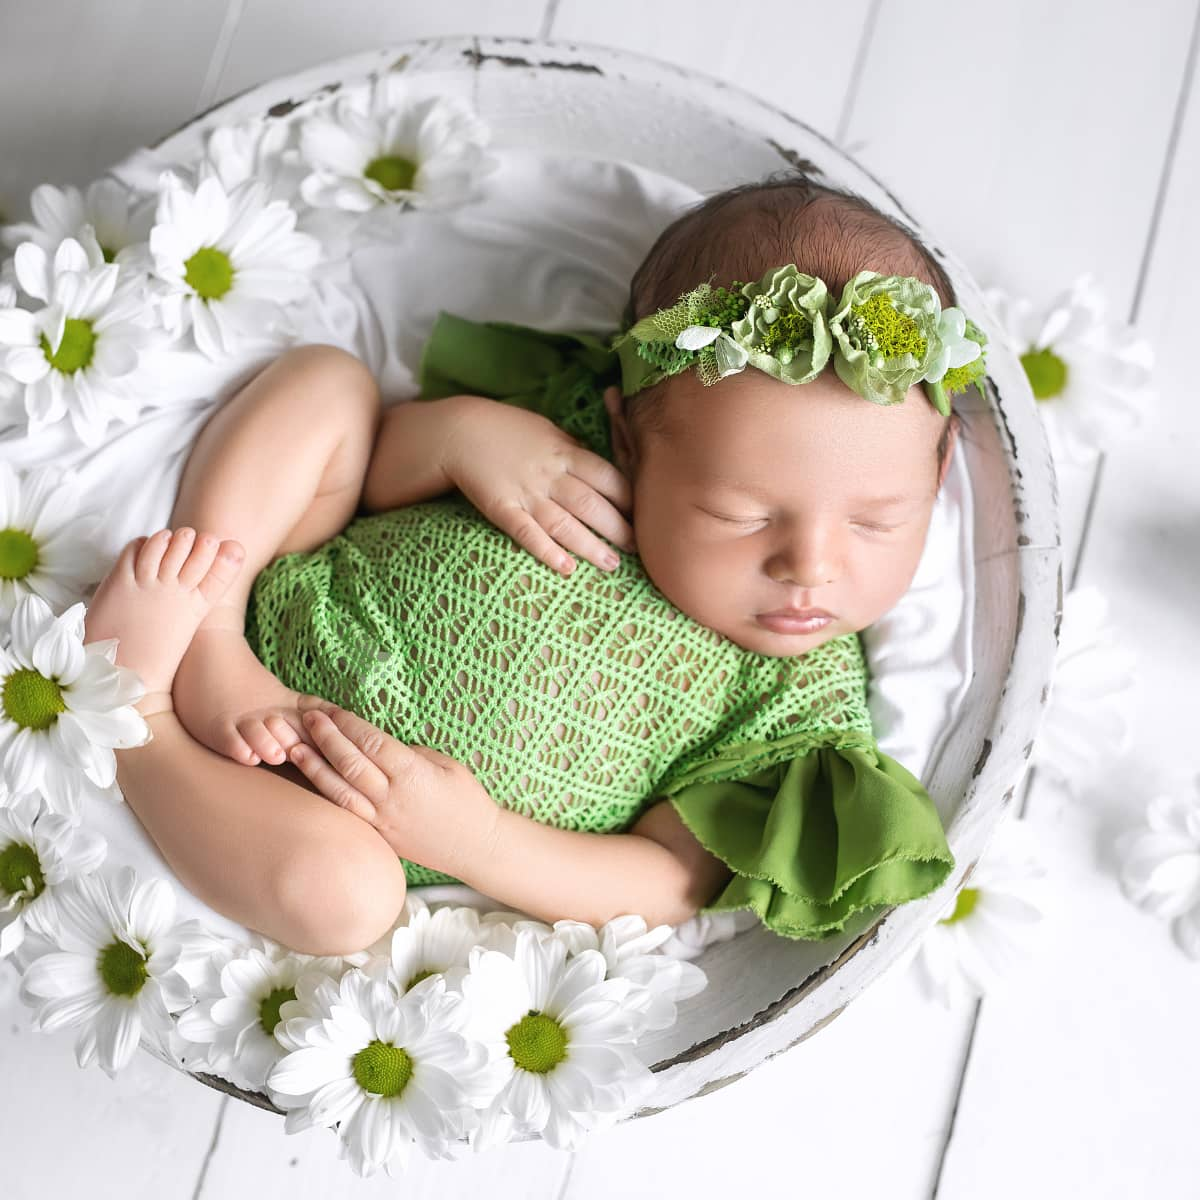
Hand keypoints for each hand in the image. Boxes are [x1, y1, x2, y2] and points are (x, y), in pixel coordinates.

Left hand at [286, 697, 496, 877]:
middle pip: (350, 764)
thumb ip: (412, 754)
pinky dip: (325, 794)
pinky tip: (308, 780)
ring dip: (313, 767)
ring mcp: (383, 819)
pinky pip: (347, 812)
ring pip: (339, 791)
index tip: (330, 709)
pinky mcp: (378, 835)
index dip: (349, 725)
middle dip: (325, 738)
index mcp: (414, 775)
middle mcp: (393, 798)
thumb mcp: (447, 765)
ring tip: (292, 747)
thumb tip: (381, 746)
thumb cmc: (467, 800)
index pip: (373, 744)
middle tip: (306, 717)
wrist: (476, 846)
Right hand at [443, 395, 635, 575]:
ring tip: (611, 564)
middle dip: (618, 528)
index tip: (645, 515)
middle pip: (592, 504)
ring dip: (590, 546)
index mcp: (565, 452)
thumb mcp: (547, 431)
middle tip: (637, 548)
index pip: (607, 477)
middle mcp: (550, 474)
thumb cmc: (507, 429)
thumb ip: (573, 451)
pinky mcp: (501, 509)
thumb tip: (600, 468)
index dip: (628, 498)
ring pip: (565, 524)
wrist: (459, 431)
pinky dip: (547, 552)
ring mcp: (526, 493)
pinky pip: (527, 533)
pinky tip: (566, 568)